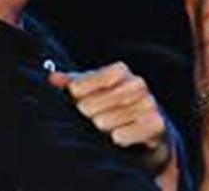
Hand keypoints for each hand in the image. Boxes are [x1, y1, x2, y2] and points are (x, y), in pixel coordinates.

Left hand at [47, 61, 171, 172]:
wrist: (146, 134)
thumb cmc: (111, 108)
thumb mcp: (91, 93)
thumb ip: (71, 84)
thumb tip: (51, 78)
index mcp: (120, 71)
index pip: (94, 77)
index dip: (81, 90)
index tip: (74, 97)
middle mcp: (137, 83)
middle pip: (98, 102)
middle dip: (89, 113)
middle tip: (88, 119)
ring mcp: (149, 103)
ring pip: (110, 119)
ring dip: (102, 127)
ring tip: (101, 129)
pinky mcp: (157, 124)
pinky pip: (129, 132)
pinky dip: (120, 137)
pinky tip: (116, 139)